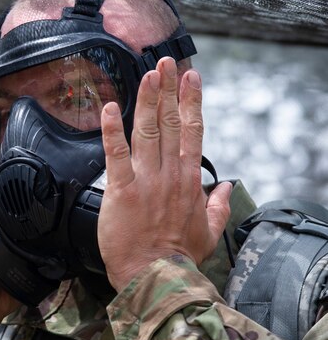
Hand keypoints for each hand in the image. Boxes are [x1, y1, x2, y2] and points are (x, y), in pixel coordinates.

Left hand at [97, 57, 231, 292]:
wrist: (156, 277)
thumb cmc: (179, 258)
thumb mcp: (209, 232)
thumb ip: (218, 206)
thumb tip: (227, 188)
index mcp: (189, 181)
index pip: (193, 132)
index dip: (191, 102)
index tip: (190, 78)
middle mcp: (170, 175)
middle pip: (172, 123)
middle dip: (169, 90)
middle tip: (165, 62)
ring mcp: (146, 181)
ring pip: (148, 132)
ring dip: (148, 100)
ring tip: (148, 74)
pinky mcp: (122, 191)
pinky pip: (116, 154)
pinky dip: (113, 131)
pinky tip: (111, 109)